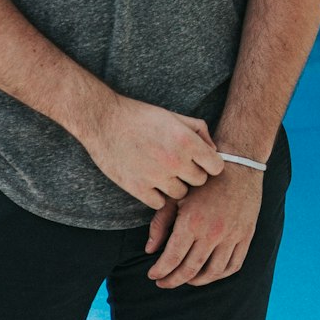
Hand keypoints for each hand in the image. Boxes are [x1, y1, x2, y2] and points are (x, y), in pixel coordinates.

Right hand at [82, 94, 223, 210]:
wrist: (103, 120)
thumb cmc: (140, 116)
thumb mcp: (174, 116)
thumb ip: (199, 130)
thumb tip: (213, 150)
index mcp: (187, 141)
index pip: (216, 167)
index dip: (210, 165)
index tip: (200, 162)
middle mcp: (175, 160)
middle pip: (200, 181)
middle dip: (191, 174)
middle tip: (177, 165)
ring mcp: (156, 176)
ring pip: (180, 194)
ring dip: (174, 186)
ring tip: (161, 171)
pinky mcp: (138, 188)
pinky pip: (159, 203)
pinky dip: (156, 195)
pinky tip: (149, 180)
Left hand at [145, 164, 263, 286]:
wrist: (238, 165)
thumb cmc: (203, 179)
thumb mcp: (176, 197)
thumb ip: (161, 224)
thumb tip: (150, 250)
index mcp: (192, 223)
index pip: (172, 259)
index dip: (160, 272)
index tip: (152, 275)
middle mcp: (212, 233)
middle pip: (190, 270)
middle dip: (173, 280)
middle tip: (163, 282)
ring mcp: (231, 236)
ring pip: (213, 273)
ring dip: (196, 281)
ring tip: (185, 279)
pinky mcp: (246, 236)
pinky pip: (234, 265)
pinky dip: (220, 275)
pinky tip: (209, 273)